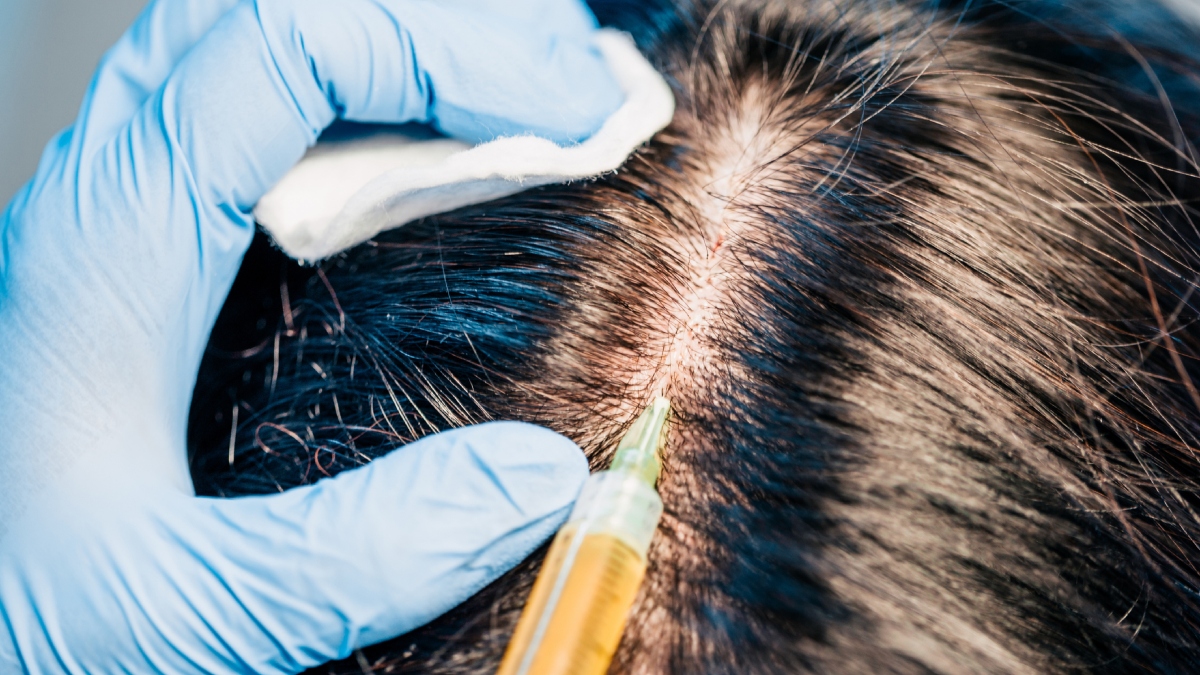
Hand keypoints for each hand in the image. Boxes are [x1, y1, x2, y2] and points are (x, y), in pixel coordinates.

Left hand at [0, 0, 616, 670]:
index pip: (293, 43)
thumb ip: (358, 553)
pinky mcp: (152, 259)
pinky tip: (441, 159)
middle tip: (569, 83)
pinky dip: (375, 109)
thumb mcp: (186, 610)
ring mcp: (130, 218)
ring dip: (410, 53)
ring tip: (527, 94)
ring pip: (268, 48)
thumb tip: (540, 475)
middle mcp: (113, 199)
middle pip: (283, 12)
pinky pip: (266, 120)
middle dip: (447, 29)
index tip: (570, 117)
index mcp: (114, 242)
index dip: (449, 52)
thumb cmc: (17, 617)